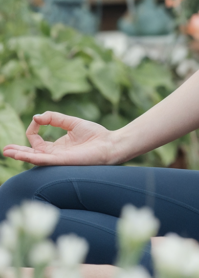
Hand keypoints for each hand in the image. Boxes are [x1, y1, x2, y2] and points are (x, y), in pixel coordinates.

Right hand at [2, 112, 117, 167]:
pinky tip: (24, 155)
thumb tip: (36, 116)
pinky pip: (46, 160)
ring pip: (35, 158)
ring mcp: (58, 159)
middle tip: (5, 150)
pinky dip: (34, 157)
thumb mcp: (72, 122)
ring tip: (8, 152)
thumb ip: (55, 118)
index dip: (34, 128)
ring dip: (21, 155)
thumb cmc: (95, 135)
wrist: (110, 144)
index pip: (36, 140)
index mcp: (56, 146)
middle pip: (31, 153)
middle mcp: (54, 154)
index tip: (39, 119)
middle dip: (18, 151)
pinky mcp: (64, 161)